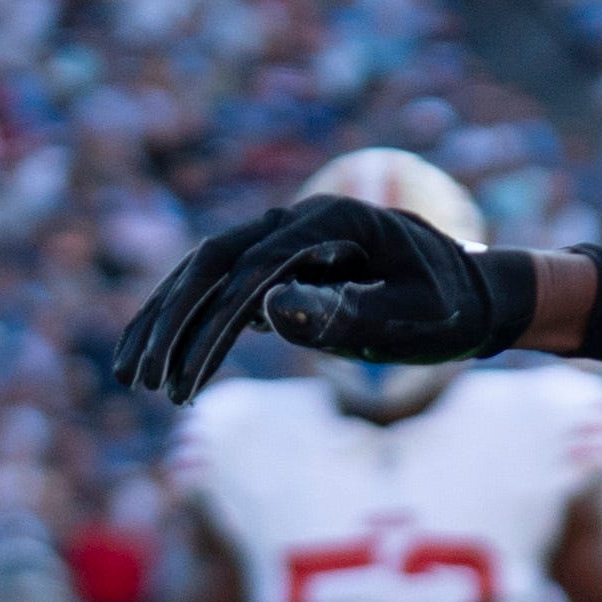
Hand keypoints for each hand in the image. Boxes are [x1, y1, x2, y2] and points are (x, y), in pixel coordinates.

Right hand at [113, 198, 541, 403]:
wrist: (469, 292)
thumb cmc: (448, 307)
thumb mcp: (415, 318)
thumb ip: (350, 313)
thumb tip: (268, 310)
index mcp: (331, 221)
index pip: (253, 271)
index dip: (214, 327)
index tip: (186, 380)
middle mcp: (296, 220)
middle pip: (211, 263)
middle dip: (172, 324)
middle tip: (143, 381)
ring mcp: (281, 239)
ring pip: (203, 272)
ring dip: (165, 322)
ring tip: (133, 377)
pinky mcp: (275, 266)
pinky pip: (215, 287)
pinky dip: (183, 320)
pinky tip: (156, 357)